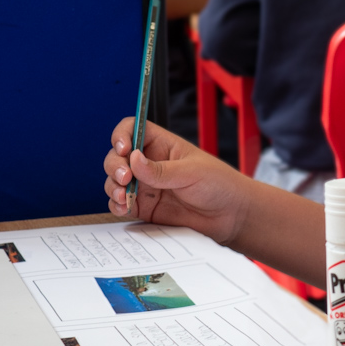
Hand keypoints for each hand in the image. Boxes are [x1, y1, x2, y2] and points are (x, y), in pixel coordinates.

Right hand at [103, 118, 251, 244]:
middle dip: (115, 166)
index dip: (122, 135)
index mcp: (163, 145)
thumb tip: (133, 160)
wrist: (231, 216)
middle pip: (118, 156)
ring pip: (115, 180)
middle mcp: (150, 163)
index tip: (123, 149)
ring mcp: (146, 185)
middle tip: (125, 178)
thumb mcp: (192, 173)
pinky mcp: (145, 207)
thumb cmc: (220, 184)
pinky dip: (116, 205)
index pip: (133, 129)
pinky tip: (124, 207)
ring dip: (113, 187)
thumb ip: (161, 170)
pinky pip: (121, 204)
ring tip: (123, 197)